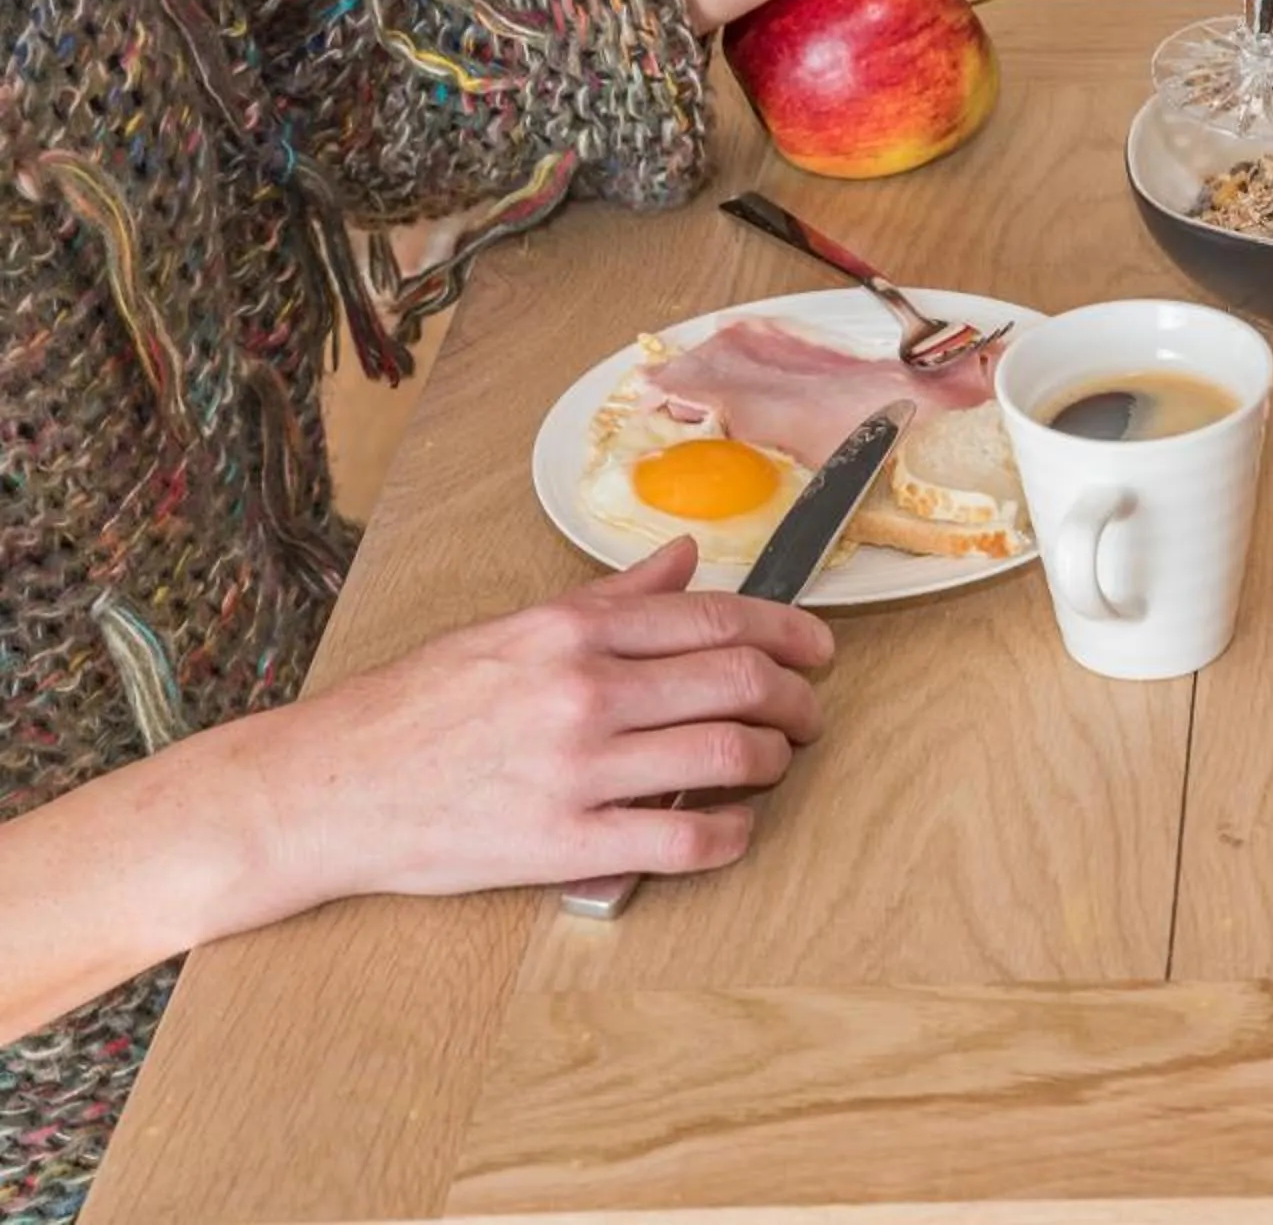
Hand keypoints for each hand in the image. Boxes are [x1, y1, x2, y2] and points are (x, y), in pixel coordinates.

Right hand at [236, 539, 837, 910]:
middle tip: (807, 713)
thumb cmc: (415, 708)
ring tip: (775, 764)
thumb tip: (681, 558)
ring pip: (729, 757)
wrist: (327, 787)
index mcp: (573, 632)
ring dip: (775, 761)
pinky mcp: (564, 843)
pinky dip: (732, 834)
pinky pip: (685, 839)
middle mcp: (584, 692)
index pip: (721, 618)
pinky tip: (734, 826)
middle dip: (798, 700)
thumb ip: (609, 598)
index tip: (816, 650)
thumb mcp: (512, 628)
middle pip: (742, 683)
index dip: (791, 633)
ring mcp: (577, 770)